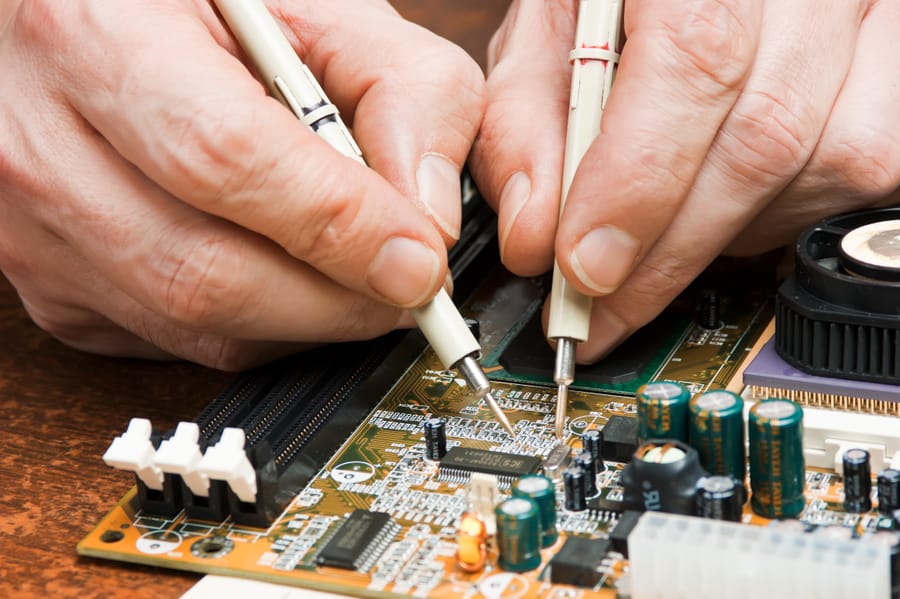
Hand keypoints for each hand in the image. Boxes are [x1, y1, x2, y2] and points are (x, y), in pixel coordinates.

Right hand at [0, 0, 483, 368]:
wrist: (96, 28)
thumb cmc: (202, 9)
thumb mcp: (320, 10)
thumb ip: (404, 92)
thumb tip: (430, 223)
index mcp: (96, 37)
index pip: (225, 160)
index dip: (337, 225)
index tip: (417, 261)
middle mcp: (42, 145)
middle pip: (206, 273)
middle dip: (336, 300)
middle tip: (409, 288)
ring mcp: (39, 232)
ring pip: (197, 327)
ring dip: (306, 320)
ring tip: (357, 277)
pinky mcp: (58, 290)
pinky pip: (179, 342)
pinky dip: (258, 327)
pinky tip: (284, 274)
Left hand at [472, 0, 899, 361]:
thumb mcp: (546, 34)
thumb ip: (527, 125)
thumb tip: (534, 238)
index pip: (694, 66)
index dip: (637, 186)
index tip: (583, 268)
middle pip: (759, 139)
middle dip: (667, 252)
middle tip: (601, 308)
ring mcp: (866, 25)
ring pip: (816, 169)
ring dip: (721, 233)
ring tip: (660, 234)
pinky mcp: (890, 75)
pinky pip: (855, 175)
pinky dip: (778, 215)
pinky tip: (726, 201)